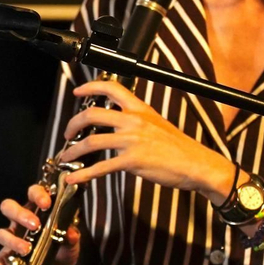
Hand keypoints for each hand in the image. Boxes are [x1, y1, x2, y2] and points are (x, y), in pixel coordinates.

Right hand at [0, 182, 81, 264]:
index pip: (32, 193)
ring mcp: (13, 238)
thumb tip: (69, 233)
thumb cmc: (65, 247)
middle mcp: (21, 221)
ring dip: (13, 240)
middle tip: (35, 225)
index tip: (46, 203)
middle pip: (9, 207)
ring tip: (26, 250)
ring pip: (2, 233)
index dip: (37, 195)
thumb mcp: (72, 241)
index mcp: (37, 210)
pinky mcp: (9, 256)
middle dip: (20, 214)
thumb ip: (71, 236)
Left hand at [56, 80, 233, 201]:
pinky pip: (100, 167)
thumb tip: (118, 125)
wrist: (197, 164)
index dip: (91, 87)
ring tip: (66, 157)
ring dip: (73, 151)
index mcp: (140, 109)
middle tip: (67, 134)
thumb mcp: (158, 124)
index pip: (112, 88)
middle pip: (92, 114)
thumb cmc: (180, 148)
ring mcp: (131, 140)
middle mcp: (133, 121)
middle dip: (73, 124)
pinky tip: (74, 178)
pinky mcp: (132, 161)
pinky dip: (83, 174)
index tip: (78, 91)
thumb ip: (137, 121)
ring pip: (91, 141)